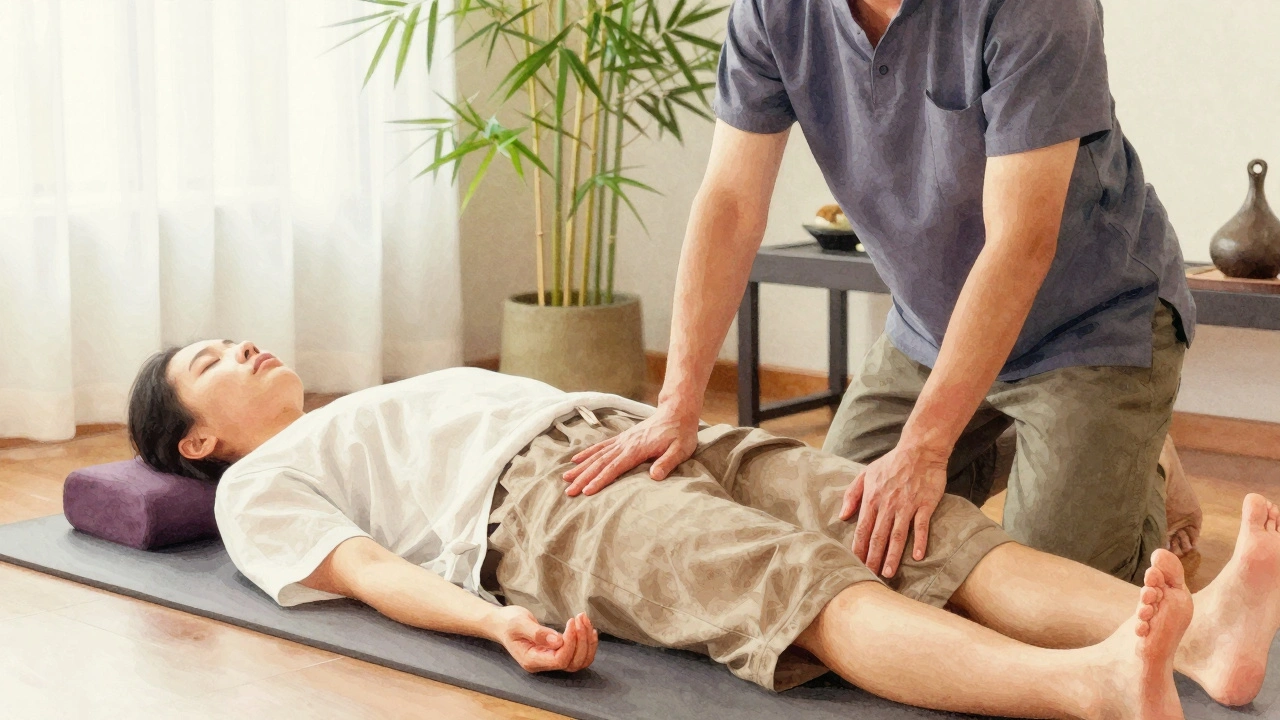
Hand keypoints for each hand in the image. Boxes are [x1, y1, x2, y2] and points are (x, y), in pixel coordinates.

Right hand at [494, 607, 598, 672]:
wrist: (503, 624)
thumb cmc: (508, 622)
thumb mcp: (518, 623)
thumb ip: (537, 633)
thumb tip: (558, 640)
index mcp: (532, 660)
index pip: (560, 660)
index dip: (570, 642)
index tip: (571, 621)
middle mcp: (543, 665)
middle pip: (572, 663)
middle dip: (581, 640)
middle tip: (580, 617)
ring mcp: (551, 661)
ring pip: (579, 661)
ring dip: (586, 641)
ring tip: (584, 620)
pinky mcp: (557, 653)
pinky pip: (578, 656)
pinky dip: (587, 644)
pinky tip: (589, 629)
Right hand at [560, 403, 701, 496]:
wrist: (677, 411)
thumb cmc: (681, 433)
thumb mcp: (680, 450)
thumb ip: (667, 463)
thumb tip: (654, 477)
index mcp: (637, 449)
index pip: (614, 468)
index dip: (600, 480)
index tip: (586, 491)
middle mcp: (625, 444)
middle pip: (600, 463)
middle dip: (583, 478)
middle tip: (569, 491)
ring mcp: (622, 440)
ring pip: (597, 455)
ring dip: (581, 467)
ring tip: (566, 478)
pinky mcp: (623, 438)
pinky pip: (601, 447)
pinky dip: (587, 454)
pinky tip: (576, 460)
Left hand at [839, 442, 947, 577]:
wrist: (920, 449)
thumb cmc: (892, 462)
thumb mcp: (866, 474)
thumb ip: (852, 495)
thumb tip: (842, 516)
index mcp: (872, 498)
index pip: (863, 528)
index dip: (859, 548)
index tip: (855, 564)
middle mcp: (888, 504)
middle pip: (878, 536)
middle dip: (873, 558)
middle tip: (870, 577)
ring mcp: (907, 505)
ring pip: (897, 535)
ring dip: (892, 555)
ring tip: (888, 573)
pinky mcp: (925, 504)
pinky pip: (922, 526)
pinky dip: (920, 541)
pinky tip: (917, 557)